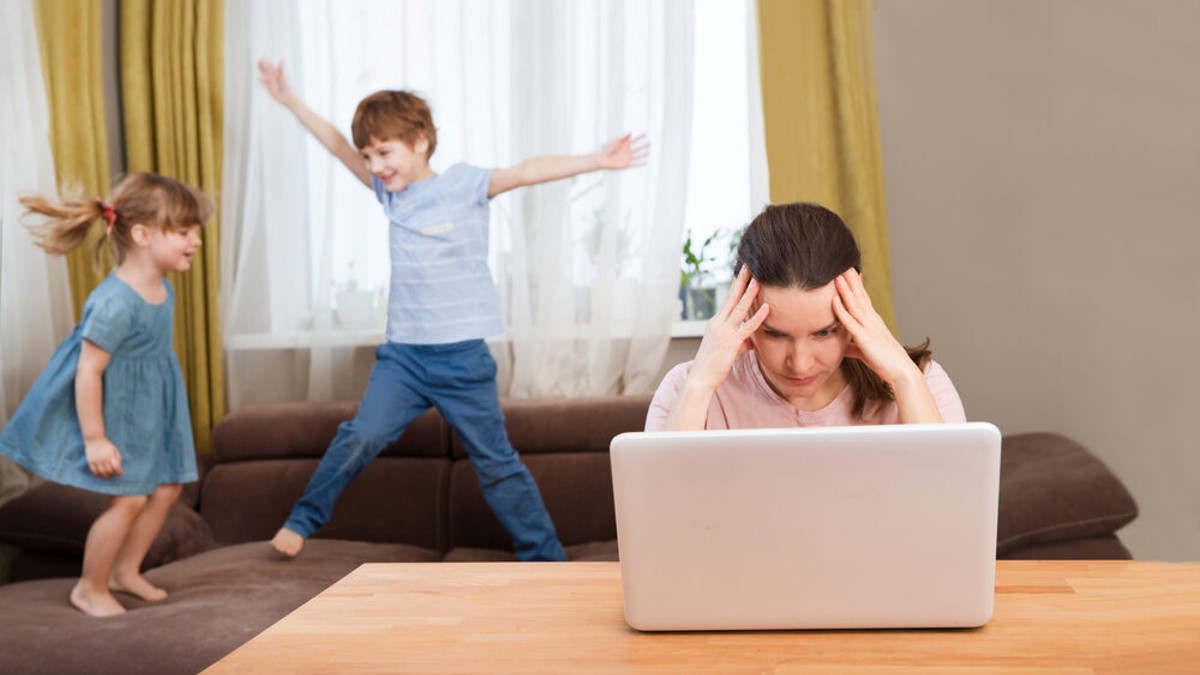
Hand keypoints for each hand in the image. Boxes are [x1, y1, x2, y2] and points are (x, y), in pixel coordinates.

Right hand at [84, 437, 121, 478]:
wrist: (94, 439)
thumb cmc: (106, 445)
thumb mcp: (114, 449)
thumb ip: (117, 457)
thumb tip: (119, 466)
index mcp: (111, 456)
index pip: (116, 467)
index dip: (119, 472)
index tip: (119, 474)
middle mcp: (104, 459)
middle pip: (109, 471)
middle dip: (112, 474)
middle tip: (112, 474)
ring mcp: (97, 461)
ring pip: (101, 472)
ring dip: (105, 476)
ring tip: (107, 476)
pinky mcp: (90, 461)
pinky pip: (93, 471)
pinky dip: (96, 475)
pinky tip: (99, 476)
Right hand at [257, 59, 294, 104]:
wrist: (287, 96)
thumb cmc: (287, 85)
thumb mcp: (283, 75)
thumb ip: (281, 67)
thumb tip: (283, 59)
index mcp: (278, 73)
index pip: (271, 66)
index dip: (267, 61)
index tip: (263, 57)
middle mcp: (274, 76)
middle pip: (267, 69)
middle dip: (263, 65)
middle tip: (259, 60)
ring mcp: (271, 81)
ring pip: (265, 74)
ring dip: (261, 70)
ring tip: (258, 66)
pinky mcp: (269, 87)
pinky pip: (264, 83)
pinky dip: (261, 80)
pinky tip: (259, 78)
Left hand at [598, 133, 648, 169]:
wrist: (603, 158)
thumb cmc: (607, 148)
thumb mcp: (616, 141)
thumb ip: (623, 136)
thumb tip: (630, 131)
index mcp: (624, 144)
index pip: (634, 139)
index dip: (640, 136)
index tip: (645, 133)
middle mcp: (627, 150)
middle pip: (637, 147)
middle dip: (643, 145)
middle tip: (649, 142)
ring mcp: (627, 157)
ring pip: (638, 155)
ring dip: (643, 153)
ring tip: (649, 151)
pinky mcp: (627, 164)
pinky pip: (636, 163)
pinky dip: (641, 162)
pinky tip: (646, 161)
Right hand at [687, 266, 769, 392]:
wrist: (700, 378)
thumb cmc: (712, 366)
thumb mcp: (727, 349)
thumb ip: (741, 341)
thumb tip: (753, 340)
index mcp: (715, 323)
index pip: (728, 299)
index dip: (736, 285)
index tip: (743, 272)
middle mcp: (718, 323)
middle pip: (732, 297)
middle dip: (741, 280)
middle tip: (749, 265)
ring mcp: (724, 332)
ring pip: (739, 309)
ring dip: (749, 293)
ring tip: (758, 279)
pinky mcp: (731, 343)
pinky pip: (747, 328)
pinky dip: (757, 317)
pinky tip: (766, 307)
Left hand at [832, 268, 918, 384]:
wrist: (900, 372)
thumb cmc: (884, 361)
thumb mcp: (864, 351)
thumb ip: (853, 347)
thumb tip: (843, 347)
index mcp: (872, 321)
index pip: (862, 298)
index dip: (855, 284)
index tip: (848, 271)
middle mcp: (872, 320)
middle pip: (859, 295)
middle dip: (850, 280)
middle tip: (841, 263)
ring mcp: (869, 327)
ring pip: (855, 304)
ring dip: (845, 289)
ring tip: (837, 274)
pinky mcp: (865, 338)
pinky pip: (851, 322)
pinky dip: (842, 310)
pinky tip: (834, 300)